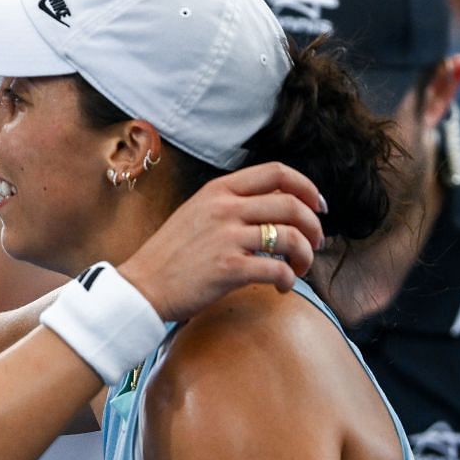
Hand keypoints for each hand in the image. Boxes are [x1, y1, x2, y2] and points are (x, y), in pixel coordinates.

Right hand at [118, 163, 326, 322]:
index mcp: (218, 190)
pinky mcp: (229, 268)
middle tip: (317, 243)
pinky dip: (288, 279)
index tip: (318, 206)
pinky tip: (282, 287)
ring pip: (290, 237)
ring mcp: (227, 237)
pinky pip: (277, 269)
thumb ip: (230, 205)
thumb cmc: (170, 256)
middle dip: (313, 226)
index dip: (306, 187)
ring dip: (305, 255)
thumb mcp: (196, 213)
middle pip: (291, 205)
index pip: (276, 172)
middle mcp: (225, 208)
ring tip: (300, 269)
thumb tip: (273, 209)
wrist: (142, 287)